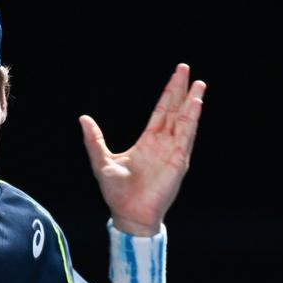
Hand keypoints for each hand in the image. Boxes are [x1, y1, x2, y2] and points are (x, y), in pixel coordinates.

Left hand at [79, 63, 205, 235]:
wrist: (127, 213)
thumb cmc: (117, 192)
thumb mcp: (101, 160)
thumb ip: (94, 139)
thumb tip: (83, 118)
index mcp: (148, 142)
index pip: (161, 111)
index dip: (169, 93)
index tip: (177, 75)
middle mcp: (163, 144)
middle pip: (174, 111)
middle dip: (181, 90)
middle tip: (186, 68)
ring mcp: (173, 152)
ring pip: (185, 121)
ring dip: (192, 103)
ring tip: (199, 84)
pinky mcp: (178, 161)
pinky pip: (186, 137)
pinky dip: (191, 121)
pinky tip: (195, 106)